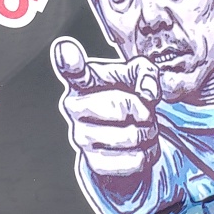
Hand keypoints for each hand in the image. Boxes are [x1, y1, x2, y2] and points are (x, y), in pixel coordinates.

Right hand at [51, 39, 160, 188]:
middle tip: (147, 113)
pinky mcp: (93, 164)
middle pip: (119, 107)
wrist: (121, 139)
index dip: (69, 60)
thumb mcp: (138, 77)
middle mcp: (74, 109)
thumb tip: (148, 93)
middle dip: (143, 111)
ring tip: (146, 130)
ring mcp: (81, 138)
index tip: (66, 48)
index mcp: (83, 83)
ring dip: (148, 134)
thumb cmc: (125, 99)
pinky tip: (143, 149)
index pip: (72, 70)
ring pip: (130, 137)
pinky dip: (147, 155)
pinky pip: (132, 162)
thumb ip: (146, 73)